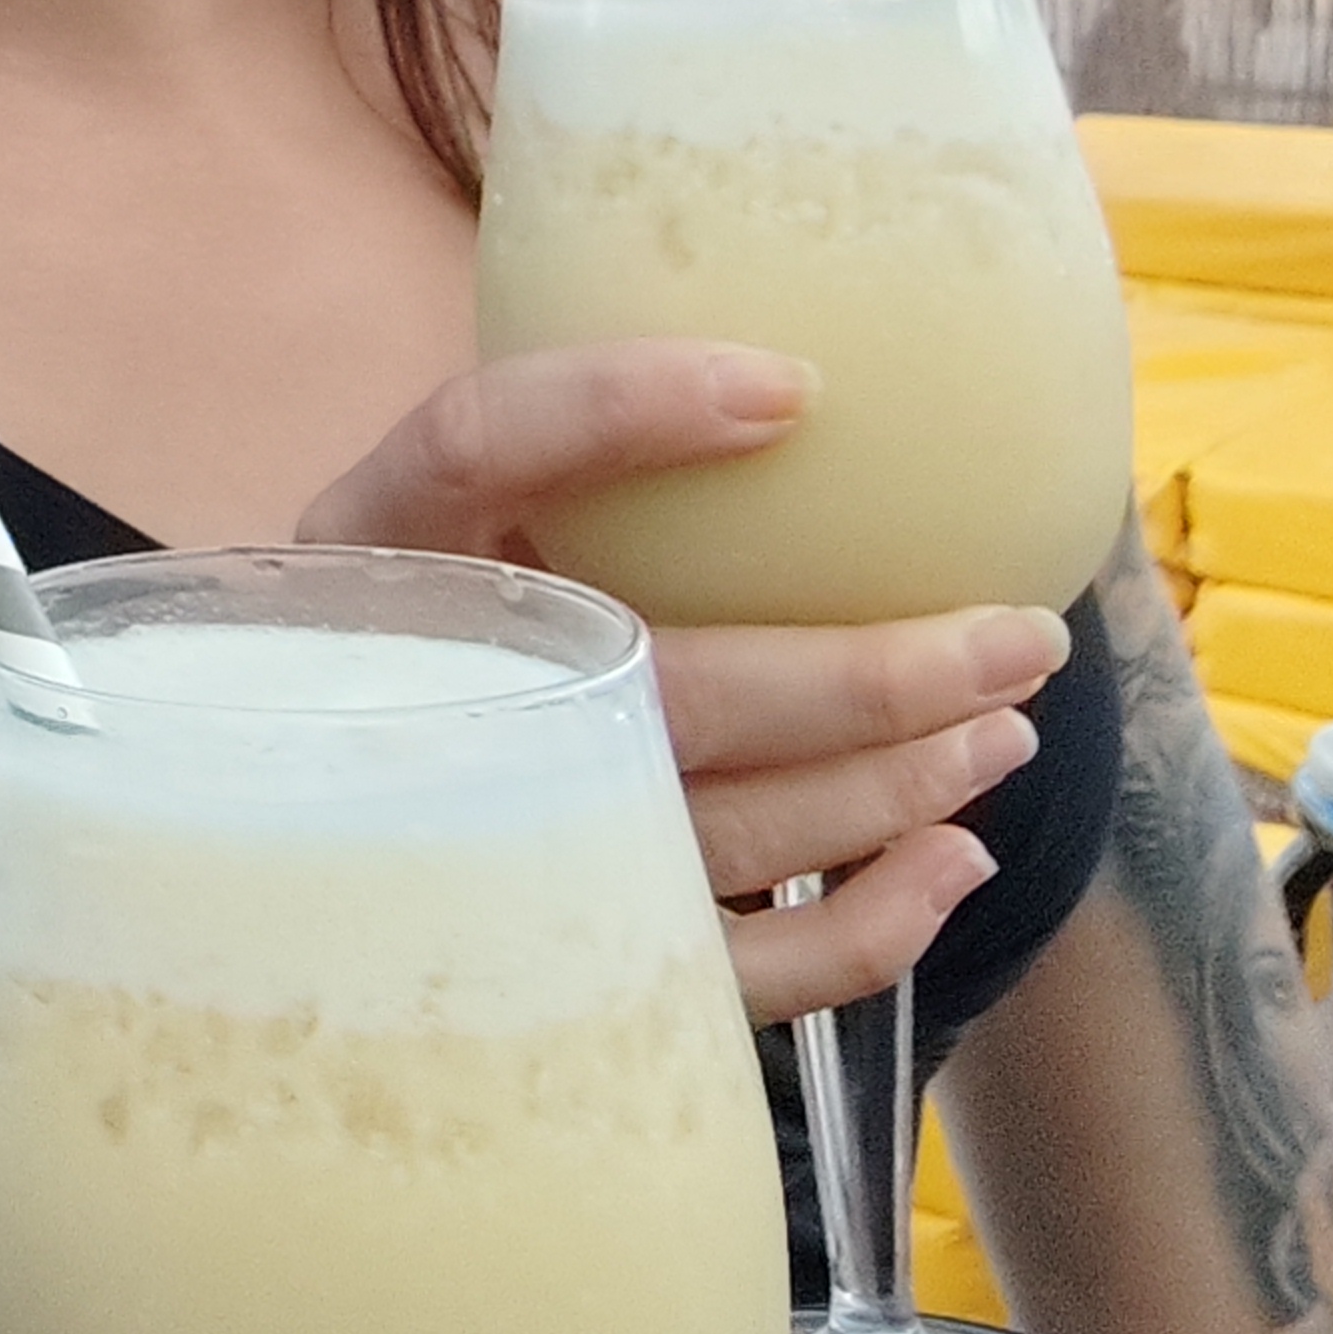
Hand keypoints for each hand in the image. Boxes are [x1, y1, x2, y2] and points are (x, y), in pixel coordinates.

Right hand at [300, 339, 1069, 1023]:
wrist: (315, 801)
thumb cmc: (440, 610)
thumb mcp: (458, 504)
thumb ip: (569, 445)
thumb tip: (798, 359)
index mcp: (375, 547)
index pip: (477, 444)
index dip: (625, 407)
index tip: (797, 388)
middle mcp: (419, 692)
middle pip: (659, 685)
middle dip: (867, 671)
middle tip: (1018, 638)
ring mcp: (483, 842)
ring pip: (717, 833)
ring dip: (891, 787)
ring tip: (1004, 728)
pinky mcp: (556, 954)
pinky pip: (726, 974)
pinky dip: (863, 933)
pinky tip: (949, 861)